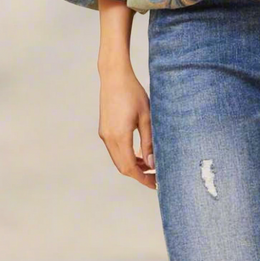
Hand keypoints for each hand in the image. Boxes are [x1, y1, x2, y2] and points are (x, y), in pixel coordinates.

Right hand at [98, 65, 156, 189]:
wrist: (114, 76)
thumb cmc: (133, 92)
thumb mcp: (146, 116)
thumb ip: (149, 141)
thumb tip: (152, 163)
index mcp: (119, 137)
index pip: (130, 168)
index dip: (142, 179)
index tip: (155, 184)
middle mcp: (109, 138)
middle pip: (122, 167)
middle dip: (139, 174)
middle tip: (155, 176)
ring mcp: (104, 134)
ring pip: (118, 159)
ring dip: (132, 165)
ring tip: (149, 164)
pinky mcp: (104, 129)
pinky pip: (115, 149)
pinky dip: (126, 155)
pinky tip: (138, 151)